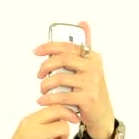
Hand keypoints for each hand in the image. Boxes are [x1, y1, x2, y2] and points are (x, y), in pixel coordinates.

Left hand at [32, 21, 114, 138]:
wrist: (102, 115)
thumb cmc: (91, 90)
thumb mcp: (89, 67)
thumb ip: (83, 48)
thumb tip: (83, 23)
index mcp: (93, 57)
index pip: (68, 46)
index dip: (49, 47)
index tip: (36, 51)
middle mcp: (94, 68)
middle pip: (62, 60)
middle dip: (45, 66)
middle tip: (39, 75)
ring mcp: (92, 83)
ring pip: (59, 79)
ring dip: (45, 85)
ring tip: (42, 91)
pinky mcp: (87, 99)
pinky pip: (61, 96)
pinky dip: (48, 99)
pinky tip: (43, 101)